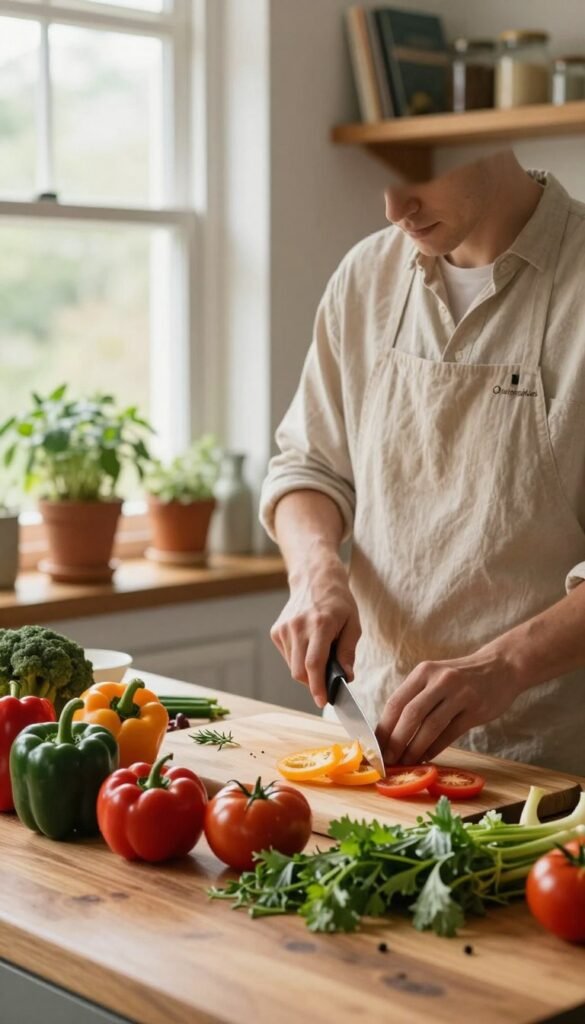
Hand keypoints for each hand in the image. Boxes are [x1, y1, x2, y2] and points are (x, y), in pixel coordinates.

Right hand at [270, 560, 360, 708]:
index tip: (322, 701)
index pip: (314, 664)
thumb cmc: (338, 601)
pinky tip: (308, 646)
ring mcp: (284, 629)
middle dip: (313, 684)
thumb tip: (347, 677)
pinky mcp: (276, 631)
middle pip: (299, 671)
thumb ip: (348, 652)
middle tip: (327, 684)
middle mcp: (298, 626)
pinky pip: (288, 657)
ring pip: (293, 666)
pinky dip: (299, 660)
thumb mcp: (353, 624)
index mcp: (320, 624)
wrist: (315, 579)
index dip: (318, 686)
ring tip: (320, 654)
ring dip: (307, 671)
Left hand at [376, 645, 523, 764]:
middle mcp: (439, 680)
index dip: (384, 727)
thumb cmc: (461, 677)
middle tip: (388, 760)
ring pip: (430, 726)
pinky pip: (450, 733)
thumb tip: (391, 731)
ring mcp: (459, 694)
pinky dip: (435, 748)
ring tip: (407, 763)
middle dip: (396, 741)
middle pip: (410, 714)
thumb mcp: (435, 677)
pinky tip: (427, 758)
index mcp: (424, 672)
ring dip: (415, 749)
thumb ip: (416, 697)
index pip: (396, 702)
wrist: (501, 667)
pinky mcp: (476, 709)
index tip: (375, 747)